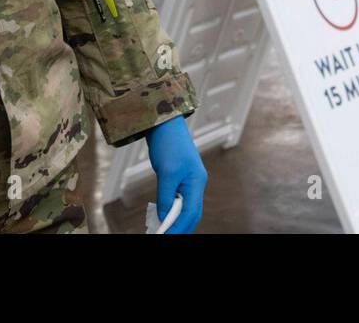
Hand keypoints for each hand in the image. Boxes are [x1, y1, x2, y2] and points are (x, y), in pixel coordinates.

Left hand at [144, 116, 205, 233]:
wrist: (165, 122)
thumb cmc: (169, 144)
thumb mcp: (166, 172)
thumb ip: (166, 196)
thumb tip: (164, 217)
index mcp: (196, 182)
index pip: (190, 212)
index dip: (178, 227)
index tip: (165, 236)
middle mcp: (195, 183)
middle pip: (191, 213)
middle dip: (179, 227)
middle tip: (164, 236)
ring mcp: (188, 180)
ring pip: (185, 208)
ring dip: (175, 220)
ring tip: (162, 230)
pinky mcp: (179, 177)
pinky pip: (178, 199)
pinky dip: (171, 210)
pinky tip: (162, 215)